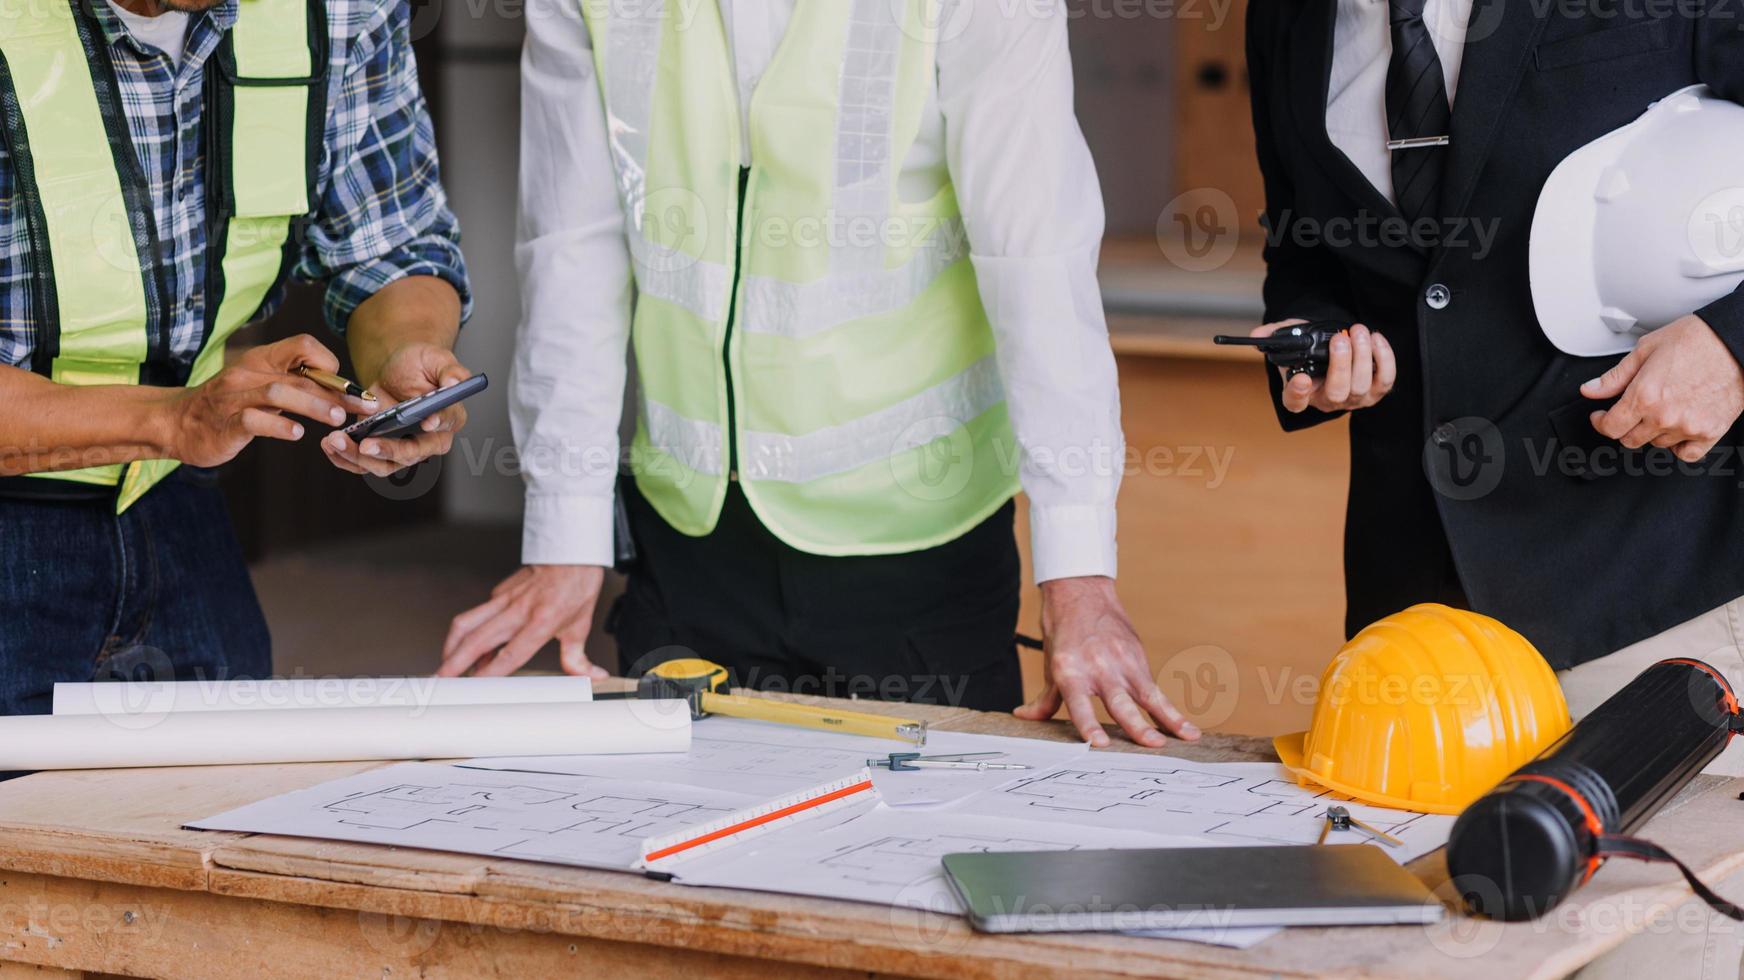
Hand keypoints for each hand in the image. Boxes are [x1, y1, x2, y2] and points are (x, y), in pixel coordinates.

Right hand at [167, 334, 361, 466]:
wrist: (178, 422)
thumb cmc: (230, 405)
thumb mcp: (262, 386)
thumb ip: (295, 383)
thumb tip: (341, 390)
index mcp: (262, 360)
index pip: (302, 344)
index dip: (328, 362)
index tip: (345, 386)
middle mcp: (249, 373)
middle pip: (300, 374)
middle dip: (336, 392)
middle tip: (362, 408)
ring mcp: (236, 397)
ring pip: (279, 393)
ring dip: (313, 405)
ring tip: (337, 419)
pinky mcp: (226, 422)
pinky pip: (254, 420)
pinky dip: (278, 425)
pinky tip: (297, 434)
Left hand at [322, 342, 471, 476]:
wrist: (397, 368)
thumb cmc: (421, 363)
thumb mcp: (438, 359)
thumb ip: (451, 372)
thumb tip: (453, 384)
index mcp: (450, 417)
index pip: (446, 424)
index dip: (436, 424)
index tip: (426, 422)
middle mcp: (429, 439)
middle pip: (412, 454)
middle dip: (387, 451)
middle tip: (365, 445)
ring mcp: (403, 447)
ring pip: (384, 465)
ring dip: (358, 458)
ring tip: (335, 441)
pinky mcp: (380, 448)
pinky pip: (363, 463)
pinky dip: (344, 458)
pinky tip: (329, 445)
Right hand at [440, 565, 610, 677]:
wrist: (572, 550)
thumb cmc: (577, 586)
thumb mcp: (581, 625)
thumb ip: (577, 658)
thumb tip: (593, 677)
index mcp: (542, 621)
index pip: (511, 652)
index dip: (490, 670)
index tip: (474, 685)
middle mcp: (519, 610)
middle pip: (478, 639)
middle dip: (455, 662)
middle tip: (441, 680)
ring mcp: (504, 599)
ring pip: (467, 622)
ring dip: (451, 646)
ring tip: (445, 665)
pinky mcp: (498, 592)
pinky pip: (477, 614)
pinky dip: (467, 633)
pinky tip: (469, 648)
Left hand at [1013, 576, 1199, 746]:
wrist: (1081, 593)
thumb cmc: (1063, 631)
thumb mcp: (1051, 664)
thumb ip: (1045, 698)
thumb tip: (1026, 717)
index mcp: (1069, 671)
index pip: (1079, 704)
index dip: (1089, 724)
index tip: (1099, 743)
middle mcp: (1097, 667)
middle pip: (1119, 702)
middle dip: (1136, 725)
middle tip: (1151, 744)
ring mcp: (1121, 662)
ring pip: (1145, 696)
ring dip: (1164, 718)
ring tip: (1180, 738)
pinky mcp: (1137, 657)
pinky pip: (1155, 689)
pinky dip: (1170, 709)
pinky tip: (1185, 728)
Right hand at [1252, 319, 1394, 413]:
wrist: (1334, 349)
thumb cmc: (1310, 348)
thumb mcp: (1289, 341)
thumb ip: (1273, 336)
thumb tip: (1258, 334)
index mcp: (1301, 394)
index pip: (1295, 402)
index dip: (1298, 393)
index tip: (1302, 378)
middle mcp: (1328, 401)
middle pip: (1336, 391)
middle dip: (1340, 364)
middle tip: (1339, 338)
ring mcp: (1354, 398)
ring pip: (1361, 384)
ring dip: (1362, 355)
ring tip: (1357, 330)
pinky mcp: (1376, 390)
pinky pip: (1385, 379)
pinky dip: (1384, 358)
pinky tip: (1374, 337)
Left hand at [1583, 315, 1743, 461]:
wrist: (1737, 341)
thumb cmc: (1697, 340)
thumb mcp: (1646, 350)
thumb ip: (1615, 376)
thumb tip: (1590, 390)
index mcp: (1644, 395)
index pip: (1610, 427)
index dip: (1600, 422)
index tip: (1601, 416)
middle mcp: (1664, 416)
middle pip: (1630, 439)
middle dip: (1624, 426)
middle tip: (1631, 412)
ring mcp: (1688, 427)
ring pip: (1657, 444)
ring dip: (1653, 432)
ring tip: (1662, 410)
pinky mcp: (1711, 432)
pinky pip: (1687, 454)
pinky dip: (1679, 446)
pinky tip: (1678, 430)